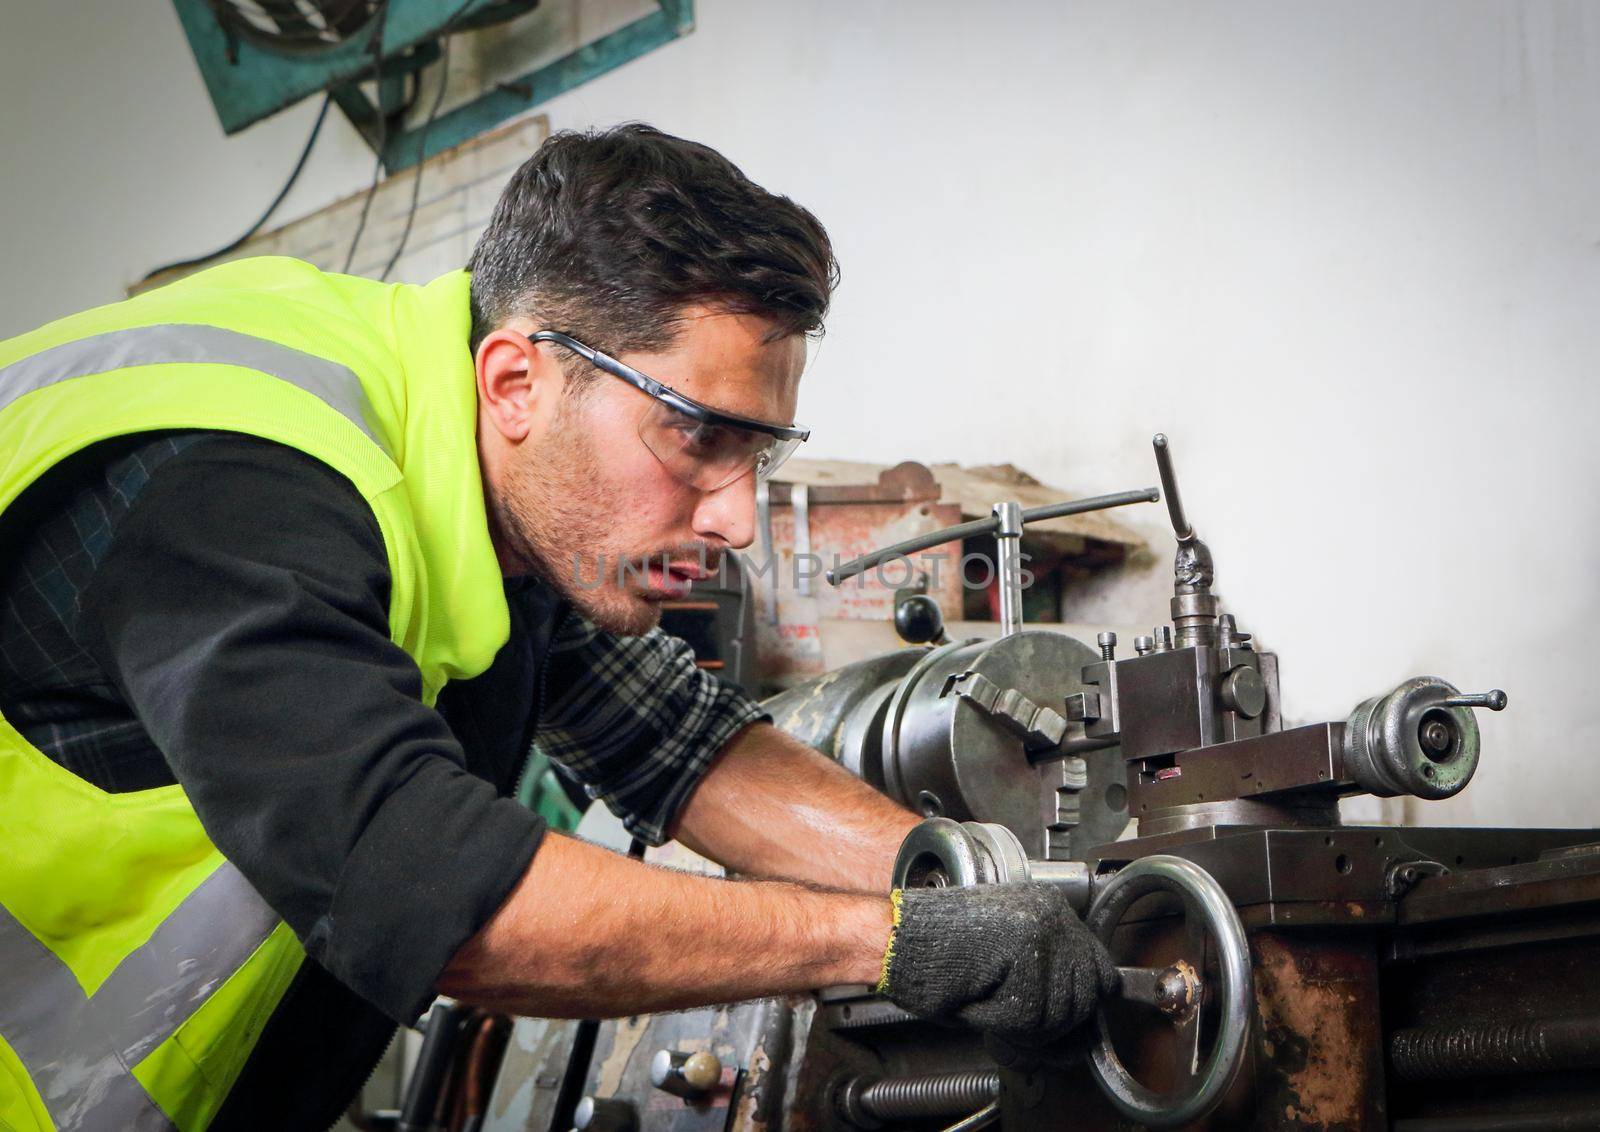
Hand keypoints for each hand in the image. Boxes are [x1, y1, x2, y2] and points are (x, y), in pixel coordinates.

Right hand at [877, 883, 1119, 1043]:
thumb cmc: (939, 957)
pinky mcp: (1024, 949)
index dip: (1077, 1009)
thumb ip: (1048, 995)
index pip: (1100, 972)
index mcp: (1050, 910)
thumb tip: (1078, 1045)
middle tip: (1011, 1029)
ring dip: (1020, 1029)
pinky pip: (1028, 1017)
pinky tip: (977, 1004)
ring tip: (986, 1010)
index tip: (1052, 1027)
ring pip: (1058, 1012)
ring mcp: (1041, 928)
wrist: (897, 939)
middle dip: (1051, 1027)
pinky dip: (999, 1024)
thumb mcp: (1005, 972)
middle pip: (1085, 996)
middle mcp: (1052, 913)